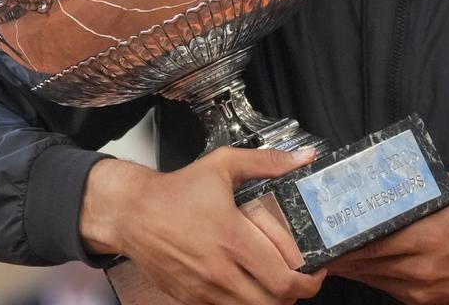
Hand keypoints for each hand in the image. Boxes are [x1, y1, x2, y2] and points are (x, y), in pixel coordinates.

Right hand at [80, 147, 325, 304]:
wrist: (132, 213)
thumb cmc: (177, 191)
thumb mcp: (224, 165)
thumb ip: (267, 162)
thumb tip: (302, 158)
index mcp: (233, 239)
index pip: (285, 279)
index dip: (309, 281)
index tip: (316, 271)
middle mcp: (220, 270)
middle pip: (274, 304)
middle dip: (295, 294)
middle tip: (300, 279)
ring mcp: (204, 290)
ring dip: (270, 301)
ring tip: (274, 281)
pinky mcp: (190, 299)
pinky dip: (243, 303)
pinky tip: (246, 284)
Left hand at [326, 174, 448, 304]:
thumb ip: (420, 183)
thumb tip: (389, 166)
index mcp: (429, 234)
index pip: (376, 235)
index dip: (348, 233)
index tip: (327, 225)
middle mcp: (421, 263)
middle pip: (367, 258)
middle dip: (339, 249)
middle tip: (316, 239)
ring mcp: (419, 286)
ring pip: (371, 275)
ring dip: (347, 265)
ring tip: (325, 251)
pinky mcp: (418, 300)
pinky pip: (383, 286)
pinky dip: (366, 275)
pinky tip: (351, 266)